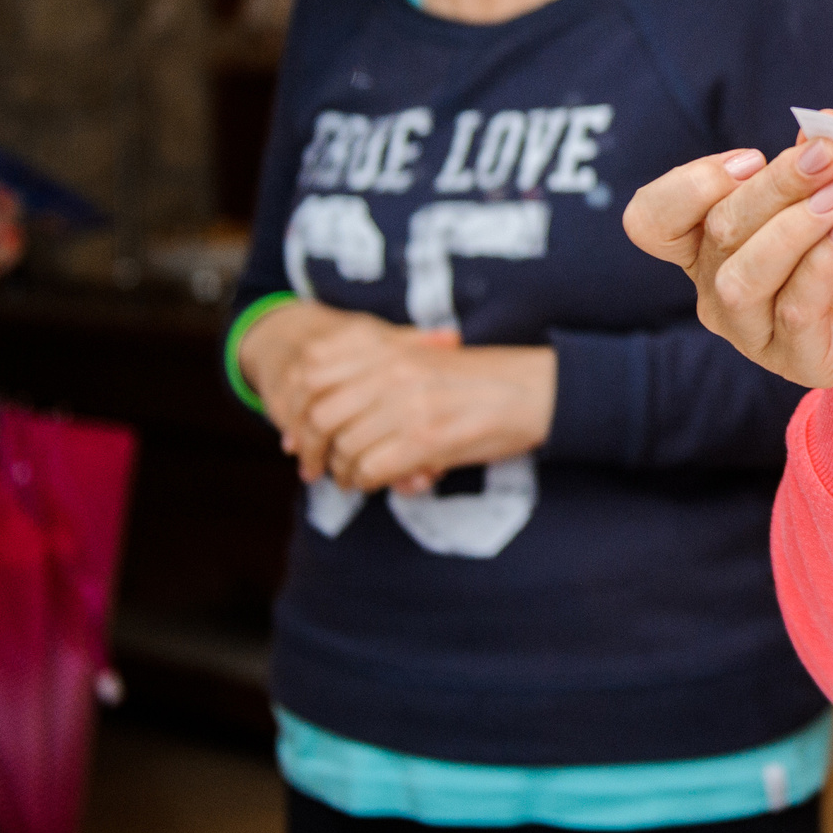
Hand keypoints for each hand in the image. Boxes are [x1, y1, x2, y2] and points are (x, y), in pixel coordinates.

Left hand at [296, 335, 554, 493]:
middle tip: (312, 467)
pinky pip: (369, 469)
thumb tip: (338, 413)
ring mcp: (407, 406)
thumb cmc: (485, 380)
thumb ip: (382, 376)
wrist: (537, 390)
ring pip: (342, 447)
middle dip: (310, 448)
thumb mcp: (427, 361)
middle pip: (319, 414)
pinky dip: (365, 482)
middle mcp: (392, 374)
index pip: (313, 373)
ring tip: (350, 477)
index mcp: (390, 350)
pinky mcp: (425, 439)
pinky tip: (376, 482)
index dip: (296, 408)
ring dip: (340, 470)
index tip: (297, 434)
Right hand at [625, 136, 832, 410]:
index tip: (755, 157)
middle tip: (826, 161)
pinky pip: (794, 310)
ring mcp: (756, 332)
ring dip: (791, 228)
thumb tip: (817, 128)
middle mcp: (720, 289)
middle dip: (773, 187)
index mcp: (713, 243)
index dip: (691, 183)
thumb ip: (831, 159)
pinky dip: (822, 262)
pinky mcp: (802, 360)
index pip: (652, 219)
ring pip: (740, 279)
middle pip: (714, 232)